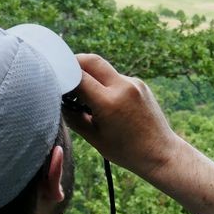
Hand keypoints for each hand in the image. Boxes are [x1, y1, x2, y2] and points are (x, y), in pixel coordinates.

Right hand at [62, 54, 182, 179]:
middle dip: (74, 62)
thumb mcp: (94, 138)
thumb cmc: (126, 151)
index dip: (62, 76)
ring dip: (90, 74)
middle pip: (92, 60)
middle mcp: (123, 87)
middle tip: (62, 74)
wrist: (160, 153)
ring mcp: (134, 83)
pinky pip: (116, 77)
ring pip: (104, 68)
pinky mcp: (140, 84)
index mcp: (109, 102)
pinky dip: (104, 82)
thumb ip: (73, 117)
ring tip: (82, 93)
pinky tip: (101, 99)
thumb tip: (59, 101)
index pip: (78, 77)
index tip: (52, 80)